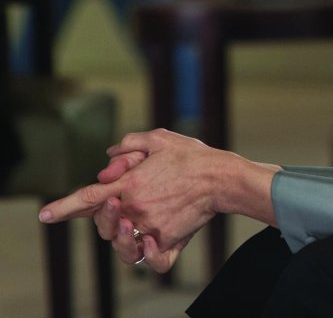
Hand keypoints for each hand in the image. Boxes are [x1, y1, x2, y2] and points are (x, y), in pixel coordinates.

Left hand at [39, 129, 280, 270]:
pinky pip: (151, 260)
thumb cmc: (192, 155)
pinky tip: (148, 242)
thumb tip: (109, 155)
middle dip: (105, 215)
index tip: (44, 215)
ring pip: (123, 244)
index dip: (64, 207)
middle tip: (117, 204)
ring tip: (132, 222)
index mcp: (130, 183)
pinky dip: (147, 255)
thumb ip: (130, 144)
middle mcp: (137, 208)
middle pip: (104, 224)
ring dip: (122, 235)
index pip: (88, 198)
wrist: (222, 177)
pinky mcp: (168, 241)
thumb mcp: (160, 138)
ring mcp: (151, 227)